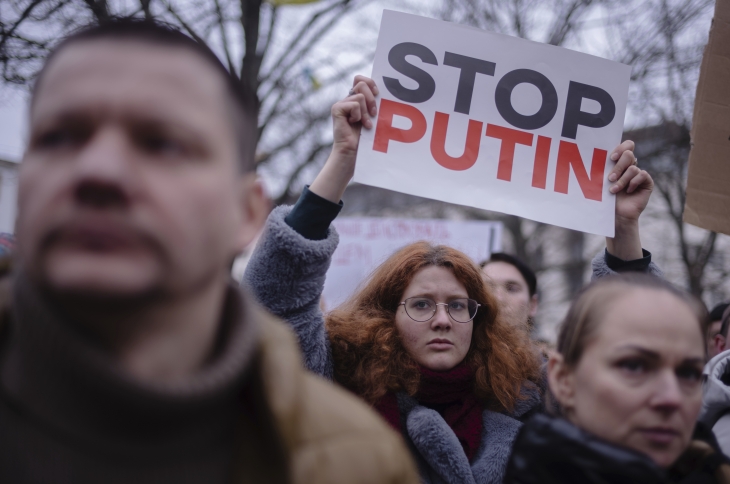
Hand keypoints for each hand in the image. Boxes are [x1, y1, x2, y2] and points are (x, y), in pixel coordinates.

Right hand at [310, 76, 378, 203]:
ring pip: (360, 95)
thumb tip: (387, 93)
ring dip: (366, 112)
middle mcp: (348, 100)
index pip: (361, 79)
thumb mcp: (375, 118)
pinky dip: (359, 115)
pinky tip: (355, 124)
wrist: (354, 153)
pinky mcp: (337, 109)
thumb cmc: (366, 140)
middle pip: (361, 83)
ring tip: (366, 124)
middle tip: (374, 114)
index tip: (378, 94)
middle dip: (372, 98)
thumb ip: (376, 105)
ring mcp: (342, 104)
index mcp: (357, 100)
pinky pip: (355, 103)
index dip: (370, 82)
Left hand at [607, 140, 653, 222]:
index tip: (611, 158)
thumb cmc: (605, 198)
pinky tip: (628, 191)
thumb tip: (597, 154)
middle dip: (618, 166)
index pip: (626, 146)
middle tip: (610, 178)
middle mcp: (630, 166)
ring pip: (633, 167)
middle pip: (629, 154)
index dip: (620, 148)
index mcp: (619, 162)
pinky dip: (633, 183)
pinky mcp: (647, 182)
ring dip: (622, 179)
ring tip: (613, 190)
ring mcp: (639, 174)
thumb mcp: (602, 181)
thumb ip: (604, 168)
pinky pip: (642, 175)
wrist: (615, 215)